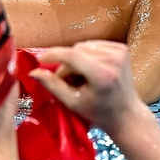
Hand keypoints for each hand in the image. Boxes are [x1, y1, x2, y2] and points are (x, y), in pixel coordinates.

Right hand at [29, 40, 144, 132]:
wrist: (127, 114)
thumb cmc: (99, 113)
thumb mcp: (72, 102)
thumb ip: (52, 85)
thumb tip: (32, 72)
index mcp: (102, 74)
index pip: (72, 56)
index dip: (53, 55)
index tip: (39, 60)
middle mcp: (113, 59)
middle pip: (76, 51)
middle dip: (66, 64)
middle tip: (66, 81)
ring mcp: (120, 51)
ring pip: (83, 46)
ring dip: (76, 59)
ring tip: (79, 77)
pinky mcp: (122, 48)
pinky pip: (93, 45)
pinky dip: (87, 55)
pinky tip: (90, 70)